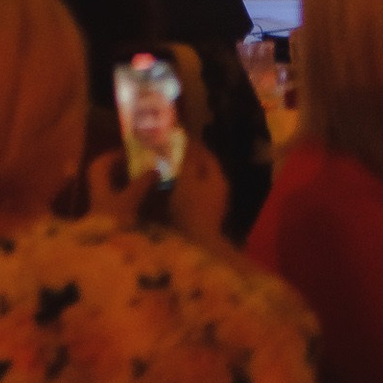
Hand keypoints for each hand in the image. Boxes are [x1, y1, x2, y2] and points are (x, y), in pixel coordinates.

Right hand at [85, 142, 229, 244]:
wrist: (197, 246)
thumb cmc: (191, 208)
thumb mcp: (186, 178)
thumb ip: (187, 157)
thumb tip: (187, 136)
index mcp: (217, 177)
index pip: (205, 153)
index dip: (191, 142)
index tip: (173, 136)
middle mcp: (219, 189)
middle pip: (202, 167)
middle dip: (185, 159)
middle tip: (165, 151)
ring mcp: (212, 204)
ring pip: (197, 181)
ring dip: (183, 174)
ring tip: (163, 167)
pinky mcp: (204, 215)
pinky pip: (193, 194)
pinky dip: (183, 188)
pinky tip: (167, 188)